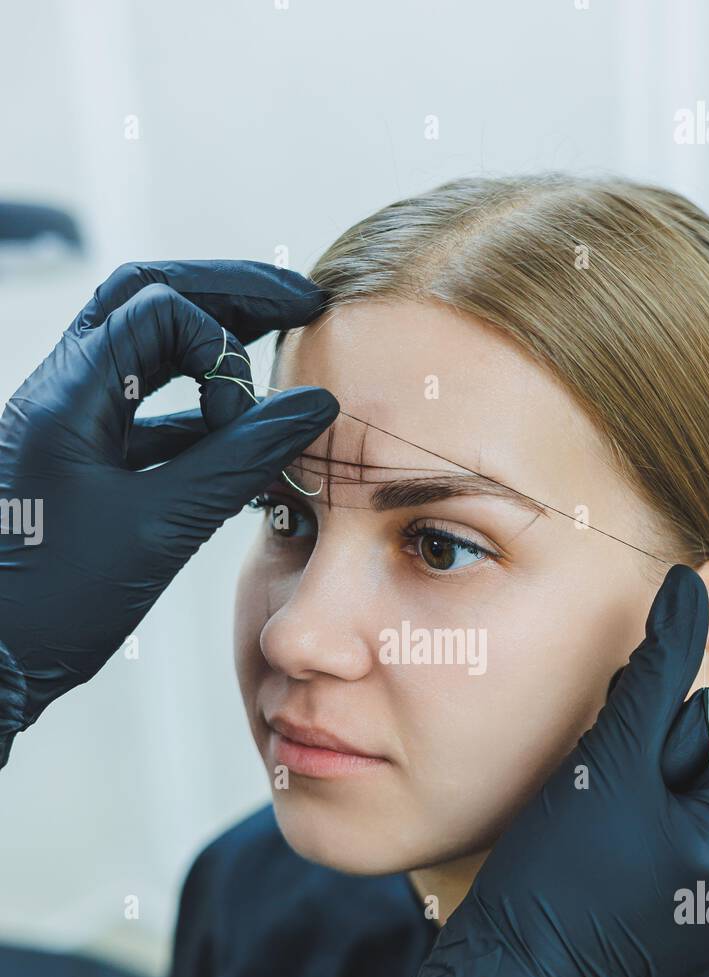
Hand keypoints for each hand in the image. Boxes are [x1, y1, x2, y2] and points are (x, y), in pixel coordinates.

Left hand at [0, 259, 338, 745]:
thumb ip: (238, 460)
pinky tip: (235, 432)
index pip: (158, 308)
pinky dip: (191, 412)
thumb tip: (312, 407)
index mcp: (67, 394)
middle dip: (226, 297)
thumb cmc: (52, 604)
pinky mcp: (75, 463)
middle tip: (300, 301)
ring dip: (207, 348)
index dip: (219, 344)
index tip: (245, 413)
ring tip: (273, 344)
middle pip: (147, 302)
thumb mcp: (161, 528)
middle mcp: (60, 393)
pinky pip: (140, 413)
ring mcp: (65, 426)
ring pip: (142, 352)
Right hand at [384, 564, 708, 976]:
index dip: (706, 718)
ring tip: (623, 819)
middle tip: (632, 790)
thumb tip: (687, 586)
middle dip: (698, 751)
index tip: (645, 756)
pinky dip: (677, 822)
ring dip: (684, 785)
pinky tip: (624, 845)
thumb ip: (656, 669)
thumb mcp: (606, 762)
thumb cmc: (554, 880)